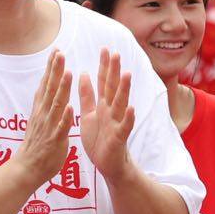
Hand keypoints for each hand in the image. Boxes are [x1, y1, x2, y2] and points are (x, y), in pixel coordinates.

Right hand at [11, 49, 73, 186]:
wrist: (27, 168)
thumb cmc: (37, 144)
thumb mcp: (39, 118)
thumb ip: (44, 103)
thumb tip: (46, 87)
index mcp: (41, 109)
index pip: (47, 84)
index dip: (51, 67)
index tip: (56, 50)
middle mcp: (43, 114)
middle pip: (50, 88)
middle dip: (55, 70)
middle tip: (60, 52)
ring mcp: (48, 126)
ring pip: (56, 104)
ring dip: (62, 88)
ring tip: (67, 72)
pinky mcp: (54, 140)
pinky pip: (61, 127)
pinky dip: (64, 117)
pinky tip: (69, 107)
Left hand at [78, 47, 134, 182]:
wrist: (107, 164)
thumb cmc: (99, 139)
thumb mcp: (89, 114)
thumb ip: (87, 95)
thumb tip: (83, 73)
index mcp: (103, 105)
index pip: (104, 82)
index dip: (105, 66)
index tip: (105, 49)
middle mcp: (112, 111)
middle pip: (113, 88)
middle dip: (115, 72)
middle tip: (116, 53)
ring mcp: (117, 123)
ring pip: (121, 104)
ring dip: (124, 90)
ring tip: (126, 74)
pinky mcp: (119, 138)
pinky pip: (125, 126)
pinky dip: (128, 118)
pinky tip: (131, 108)